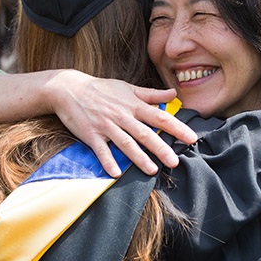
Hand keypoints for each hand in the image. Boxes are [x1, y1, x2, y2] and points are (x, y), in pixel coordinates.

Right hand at [48, 70, 196, 176]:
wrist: (69, 88)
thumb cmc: (101, 89)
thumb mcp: (127, 88)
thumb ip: (151, 94)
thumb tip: (173, 93)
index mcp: (133, 105)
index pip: (160, 117)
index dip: (177, 128)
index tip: (191, 138)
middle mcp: (122, 116)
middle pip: (145, 134)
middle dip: (161, 148)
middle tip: (175, 162)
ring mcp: (106, 126)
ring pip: (126, 144)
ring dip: (139, 157)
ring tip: (152, 170)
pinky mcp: (91, 135)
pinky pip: (101, 150)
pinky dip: (108, 161)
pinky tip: (116, 173)